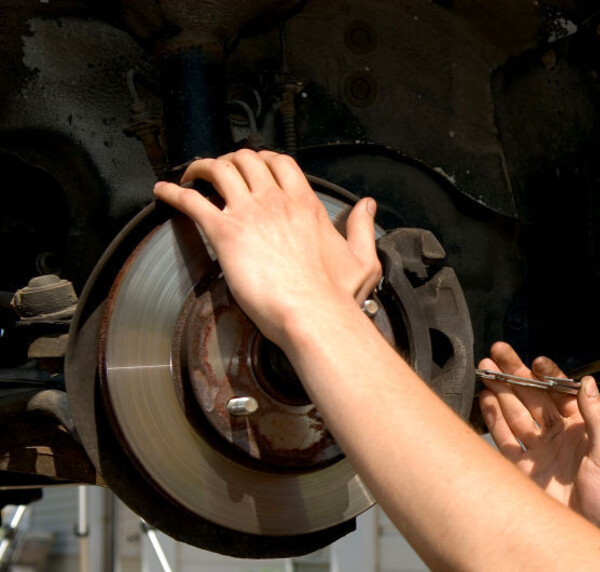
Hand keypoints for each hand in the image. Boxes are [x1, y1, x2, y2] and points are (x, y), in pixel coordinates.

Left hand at [152, 150, 380, 345]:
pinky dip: (173, 192)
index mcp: (306, 204)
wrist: (313, 313)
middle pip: (246, 159)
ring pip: (219, 170)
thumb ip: (362, 228)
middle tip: (219, 171)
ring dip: (201, 168)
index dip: (263, 159)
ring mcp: (250, 213)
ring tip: (191, 176)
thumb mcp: (362, 259)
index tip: (253, 165)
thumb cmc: (336, 295)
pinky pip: (192, 201)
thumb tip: (367, 205)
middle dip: (230, 160)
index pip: (281, 164)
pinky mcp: (225, 233)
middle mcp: (277, 200)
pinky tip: (162, 192)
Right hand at [479, 342, 599, 544]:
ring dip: (500, 391)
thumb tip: (588, 382)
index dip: (548, 375)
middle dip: (516, 374)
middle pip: (533, 398)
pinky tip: (485, 399)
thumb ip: (597, 418)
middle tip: (499, 352)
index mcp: (582, 428)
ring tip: (485, 370)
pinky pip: (503, 439)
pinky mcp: (520, 470)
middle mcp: (558, 436)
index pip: (561, 393)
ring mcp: (537, 452)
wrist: (590, 538)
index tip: (536, 361)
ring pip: (515, 413)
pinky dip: (493, 418)